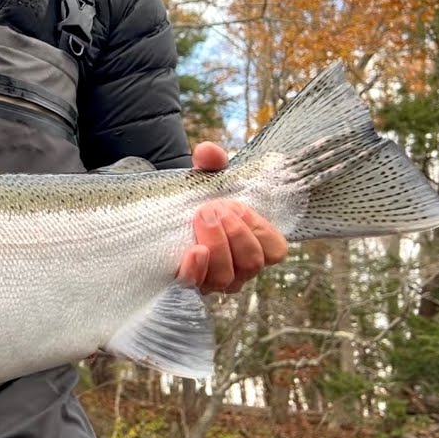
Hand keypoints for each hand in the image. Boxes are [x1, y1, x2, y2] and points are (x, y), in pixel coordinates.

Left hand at [177, 142, 288, 293]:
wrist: (163, 212)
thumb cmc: (196, 199)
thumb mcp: (206, 177)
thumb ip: (211, 161)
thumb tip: (208, 153)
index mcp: (255, 245)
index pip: (275, 251)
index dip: (260, 229)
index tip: (236, 206)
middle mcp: (239, 269)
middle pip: (252, 263)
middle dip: (235, 233)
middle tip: (213, 208)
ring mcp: (214, 280)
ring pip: (227, 277)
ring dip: (217, 245)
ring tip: (201, 217)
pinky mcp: (188, 282)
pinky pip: (196, 285)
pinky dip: (197, 269)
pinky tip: (194, 250)